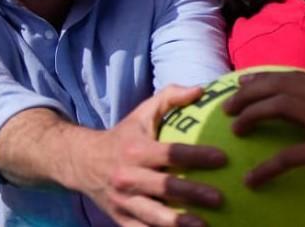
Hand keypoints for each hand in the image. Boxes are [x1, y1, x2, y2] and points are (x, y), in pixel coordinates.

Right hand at [71, 85, 226, 226]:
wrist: (82, 162)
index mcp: (135, 150)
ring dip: (179, 222)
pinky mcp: (120, 219)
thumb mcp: (143, 112)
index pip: (171, 152)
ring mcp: (123, 201)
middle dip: (193, 193)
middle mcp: (128, 177)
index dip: (197, 156)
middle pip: (165, 187)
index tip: (222, 158)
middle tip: (220, 198)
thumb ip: (171, 98)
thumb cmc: (124, 135)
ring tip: (204, 225)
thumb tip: (201, 90)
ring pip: (153, 215)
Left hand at [223, 70, 304, 184]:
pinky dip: (267, 167)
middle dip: (248, 93)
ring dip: (251, 116)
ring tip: (235, 129)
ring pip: (278, 108)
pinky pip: (291, 156)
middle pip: (278, 86)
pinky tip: (252, 179)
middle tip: (228, 106)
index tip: (243, 84)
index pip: (291, 75)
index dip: (263, 79)